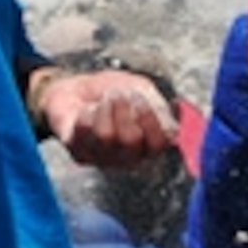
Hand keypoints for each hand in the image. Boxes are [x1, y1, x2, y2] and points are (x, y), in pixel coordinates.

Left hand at [32, 69, 177, 168]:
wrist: (78, 89)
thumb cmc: (112, 92)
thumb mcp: (141, 89)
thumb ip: (158, 106)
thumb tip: (170, 127)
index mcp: (147, 144)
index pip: (158, 144)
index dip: (150, 120)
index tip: (140, 98)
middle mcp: (127, 157)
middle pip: (131, 141)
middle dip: (124, 110)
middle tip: (118, 94)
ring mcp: (103, 158)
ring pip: (106, 136)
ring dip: (105, 109)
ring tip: (104, 99)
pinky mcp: (79, 153)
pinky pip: (83, 133)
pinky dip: (86, 113)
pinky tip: (86, 110)